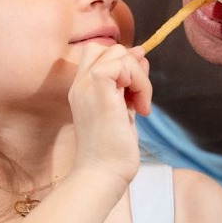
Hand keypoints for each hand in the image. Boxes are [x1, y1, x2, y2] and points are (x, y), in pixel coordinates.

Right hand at [68, 44, 151, 189]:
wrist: (102, 175)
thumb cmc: (112, 152)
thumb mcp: (122, 110)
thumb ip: (128, 84)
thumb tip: (141, 55)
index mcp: (82, 90)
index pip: (98, 53)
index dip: (122, 62)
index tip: (135, 90)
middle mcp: (80, 85)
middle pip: (109, 48)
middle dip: (133, 67)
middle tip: (139, 97)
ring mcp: (87, 86)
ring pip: (120, 53)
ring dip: (139, 77)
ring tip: (140, 106)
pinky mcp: (99, 91)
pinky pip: (122, 64)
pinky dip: (138, 82)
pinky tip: (139, 107)